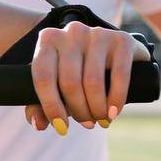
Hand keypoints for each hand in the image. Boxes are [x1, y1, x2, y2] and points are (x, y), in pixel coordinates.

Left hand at [23, 23, 150, 132]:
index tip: (61, 127)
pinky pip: (119, 76)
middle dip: (79, 111)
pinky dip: (116, 100)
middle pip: (69, 82)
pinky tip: (113, 113)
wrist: (113, 50)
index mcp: (47, 40)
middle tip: (87, 124)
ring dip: (97, 109)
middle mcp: (71, 32)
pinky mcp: (122, 40)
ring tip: (100, 120)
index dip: (51, 107)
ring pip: (92, 82)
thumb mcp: (55, 85)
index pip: (43, 77)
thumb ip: (40, 105)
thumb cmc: (77, 71)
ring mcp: (97, 33)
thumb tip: (38, 125)